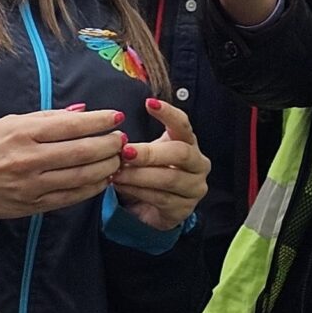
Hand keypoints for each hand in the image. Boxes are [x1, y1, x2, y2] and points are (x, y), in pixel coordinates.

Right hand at [0, 107, 126, 220]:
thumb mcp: (13, 122)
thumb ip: (49, 117)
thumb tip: (82, 111)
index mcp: (24, 133)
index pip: (72, 125)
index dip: (99, 121)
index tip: (116, 117)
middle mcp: (29, 159)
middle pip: (81, 152)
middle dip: (108, 145)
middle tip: (121, 140)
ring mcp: (32, 185)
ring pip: (80, 176)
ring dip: (105, 167)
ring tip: (116, 159)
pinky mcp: (33, 205)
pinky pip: (70, 197)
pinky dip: (91, 188)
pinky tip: (102, 179)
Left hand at [113, 95, 209, 231]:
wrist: (157, 208)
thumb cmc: (152, 172)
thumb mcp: (148, 154)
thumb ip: (138, 144)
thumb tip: (113, 137)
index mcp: (189, 143)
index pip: (183, 124)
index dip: (168, 113)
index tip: (149, 103)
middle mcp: (198, 164)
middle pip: (180, 153)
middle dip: (150, 153)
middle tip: (126, 152)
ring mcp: (194, 188)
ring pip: (169, 179)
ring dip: (139, 175)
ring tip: (117, 173)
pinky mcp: (184, 209)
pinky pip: (161, 198)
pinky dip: (138, 191)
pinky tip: (122, 187)